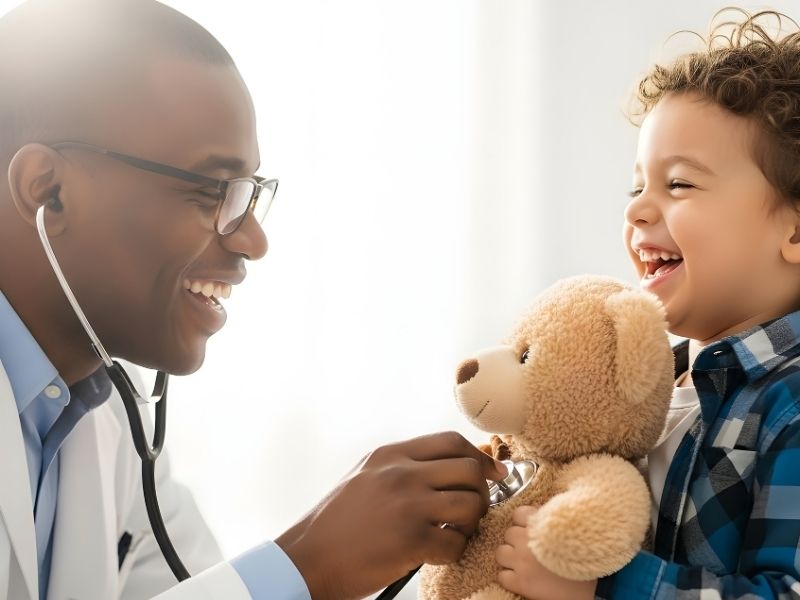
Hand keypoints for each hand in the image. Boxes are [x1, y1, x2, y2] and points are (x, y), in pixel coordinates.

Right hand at [275, 431, 507, 599]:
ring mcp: (407, 506)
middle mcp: (402, 474)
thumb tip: (449, 466)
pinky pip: (456, 543)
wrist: (308, 557)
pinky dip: (456, 551)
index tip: (493, 473)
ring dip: (473, 523)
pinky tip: (440, 553)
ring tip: (457, 532)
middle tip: (475, 509)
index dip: (479, 457)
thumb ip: (402, 467)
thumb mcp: (366, 477)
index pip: (451, 441)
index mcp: (391, 455)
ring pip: (471, 505)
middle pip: (469, 470)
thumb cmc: (336, 522)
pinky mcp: (411, 541)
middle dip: (482, 491)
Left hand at [496, 506, 596, 599]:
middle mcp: (528, 540)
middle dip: (517, 541)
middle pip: (509, 533)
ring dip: (510, 558)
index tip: (531, 530)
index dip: (524, 522)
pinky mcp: (521, 583)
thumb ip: (553, 517)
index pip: (518, 514)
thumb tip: (540, 512)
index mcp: (541, 524)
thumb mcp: (572, 528)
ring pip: (500, 553)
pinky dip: (510, 578)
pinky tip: (523, 579)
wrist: (597, 586)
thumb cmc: (588, 555)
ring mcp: (522, 562)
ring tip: (524, 564)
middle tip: (531, 550)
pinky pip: (502, 576)